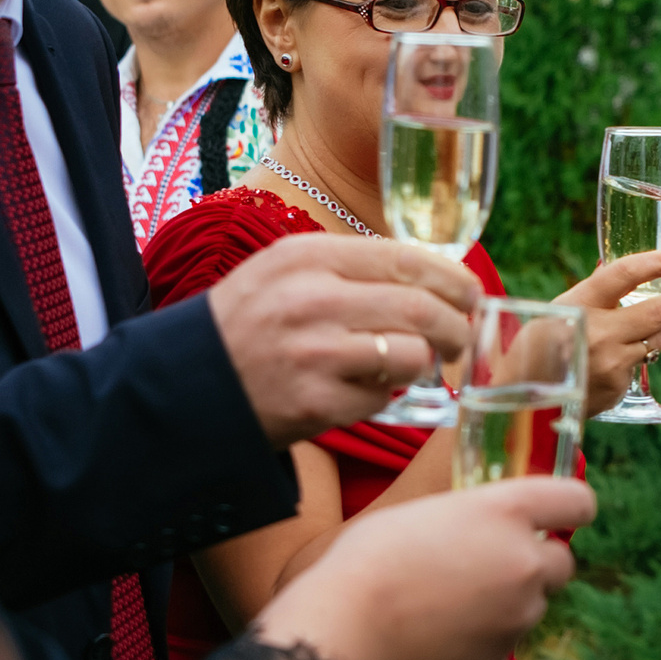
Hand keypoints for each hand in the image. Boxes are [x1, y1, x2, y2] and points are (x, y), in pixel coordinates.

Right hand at [208, 235, 485, 443]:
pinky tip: (364, 389)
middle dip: (456, 328)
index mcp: (310, 256)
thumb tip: (435, 273)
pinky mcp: (315, 403)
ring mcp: (315, 353)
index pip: (409, 258)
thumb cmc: (248, 323)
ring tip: (413, 366)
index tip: (470, 294)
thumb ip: (352, 265)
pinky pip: (382, 398)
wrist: (190, 383)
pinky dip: (384, 396)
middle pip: (423, 308)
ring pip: (412, 355)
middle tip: (457, 339)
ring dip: (424, 365)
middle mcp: (313, 299)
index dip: (453, 279)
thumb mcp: (287, 271)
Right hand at [252, 477, 593, 659]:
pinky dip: (490, 630)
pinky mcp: (502, 652)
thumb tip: (489, 526)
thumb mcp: (430, 509)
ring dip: (512, 597)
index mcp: (506, 510)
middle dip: (539, 560)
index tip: (557, 513)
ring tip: (457, 595)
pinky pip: (509, 634)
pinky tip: (446, 624)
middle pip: (564, 560)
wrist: (349, 624)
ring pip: (536, 601)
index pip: (578, 501)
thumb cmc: (373, 556)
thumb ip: (476, 514)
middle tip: (494, 560)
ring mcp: (519, 612)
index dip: (572, 507)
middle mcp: (525, 560)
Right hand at [556, 251, 660, 416]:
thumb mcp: (559, 309)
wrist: (522, 397)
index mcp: (580, 304)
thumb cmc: (540, 345)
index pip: (626, 274)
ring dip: (653, 335)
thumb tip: (614, 265)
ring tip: (626, 338)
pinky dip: (630, 362)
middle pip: (660, 311)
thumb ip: (592, 290)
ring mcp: (611, 363)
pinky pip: (640, 366)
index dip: (656, 263)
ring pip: (658, 340)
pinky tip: (605, 367)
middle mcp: (599, 333)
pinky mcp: (619, 386)